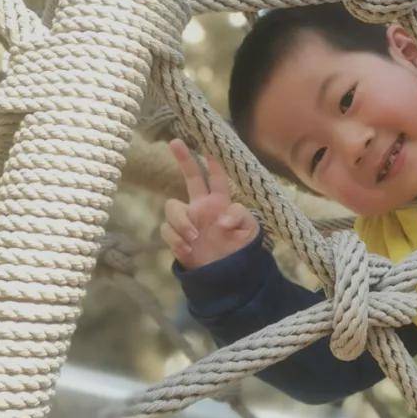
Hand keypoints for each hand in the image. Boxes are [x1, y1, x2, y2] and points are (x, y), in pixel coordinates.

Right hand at [161, 138, 260, 268]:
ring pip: (172, 206)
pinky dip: (176, 239)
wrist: (225, 275)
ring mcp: (187, 220)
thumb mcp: (249, 231)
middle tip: (175, 142)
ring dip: (181, 222)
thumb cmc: (240, 249)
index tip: (209, 145)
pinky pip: (167, 229)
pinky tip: (188, 249)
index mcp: (220, 202)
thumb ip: (240, 217)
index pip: (216, 177)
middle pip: (190, 177)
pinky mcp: (176, 236)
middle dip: (183, 159)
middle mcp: (201, 206)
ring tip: (194, 237)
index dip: (213, 162)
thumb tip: (221, 219)